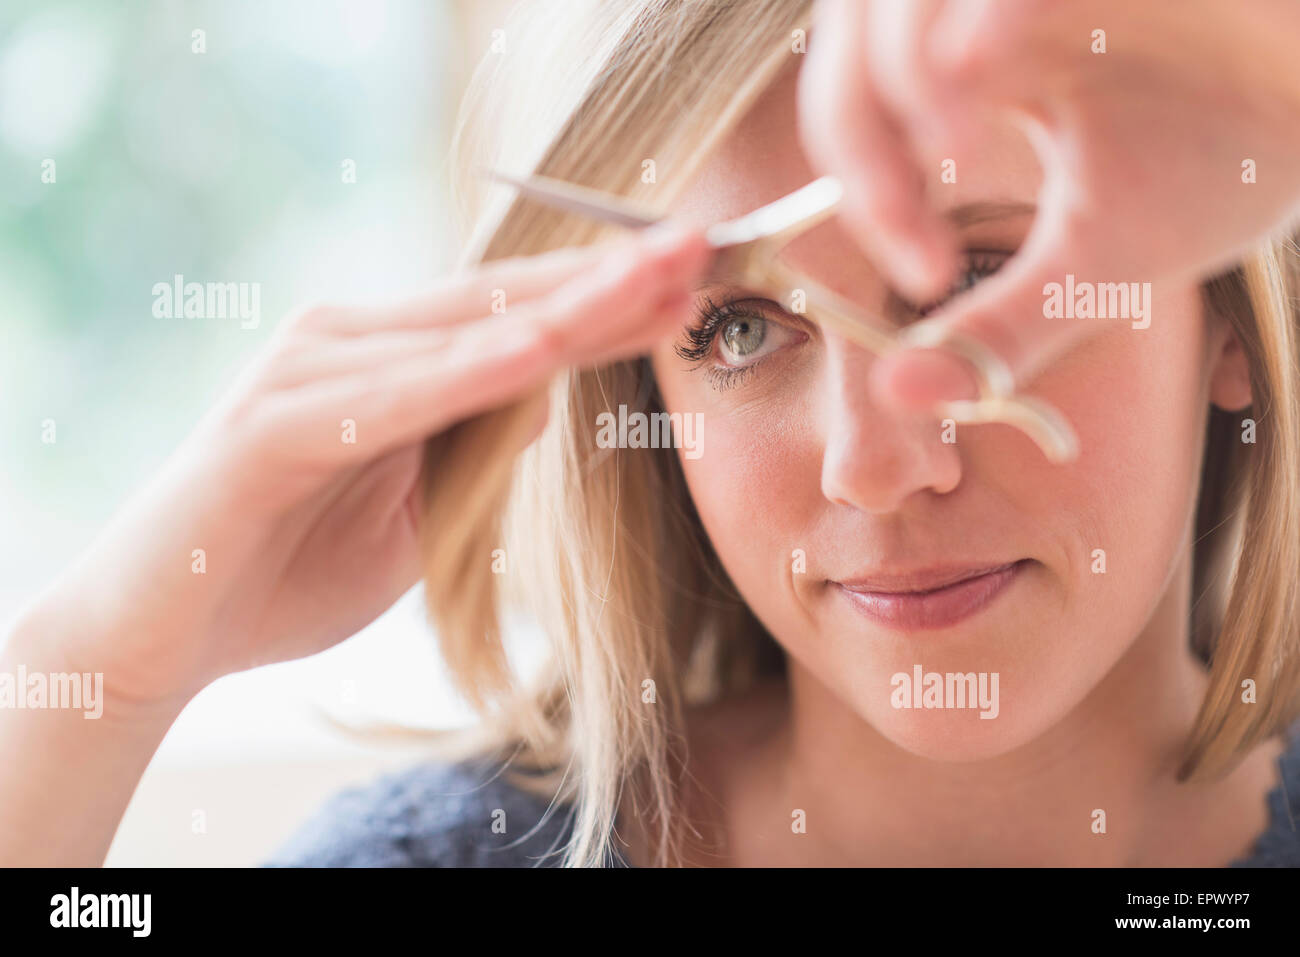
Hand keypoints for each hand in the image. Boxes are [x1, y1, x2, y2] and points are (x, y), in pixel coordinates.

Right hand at [20, 224, 710, 707]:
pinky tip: (545, 350)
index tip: (689, 282)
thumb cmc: (287, 572)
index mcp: (386, 361)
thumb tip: (541, 398)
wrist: (163, 635)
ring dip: (565, 308)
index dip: (605, 300)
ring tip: (652, 280)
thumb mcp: (414, 516)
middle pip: (501, 304)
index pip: (515, 318)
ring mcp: (308, 374)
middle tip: (698, 247)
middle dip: (607, 279)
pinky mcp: (272, 425)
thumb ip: (470, 449)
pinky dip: (472, 373)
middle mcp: (347, 343)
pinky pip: (395, 397)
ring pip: (461, 334)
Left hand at [798, 0, 1299, 406]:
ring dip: (906, 72)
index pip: (856, 113)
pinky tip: (986, 60)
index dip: (865, 191)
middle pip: (855, 38)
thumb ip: (996, 330)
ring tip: (955, 145)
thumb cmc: (1226, 157)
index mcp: (972, 73)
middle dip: (862, 135)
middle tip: (916, 234)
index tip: (923, 272)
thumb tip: (896, 394)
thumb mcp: (1097, 267)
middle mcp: (985, 3)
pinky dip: (985, 10)